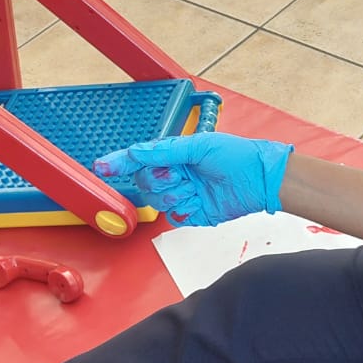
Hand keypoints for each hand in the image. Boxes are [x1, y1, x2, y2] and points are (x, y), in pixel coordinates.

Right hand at [94, 134, 292, 226]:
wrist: (260, 179)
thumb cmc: (235, 156)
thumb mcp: (197, 146)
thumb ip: (163, 151)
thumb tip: (134, 152)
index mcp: (174, 155)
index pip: (140, 160)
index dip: (120, 163)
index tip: (101, 167)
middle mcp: (176, 175)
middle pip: (146, 184)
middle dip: (160, 180)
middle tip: (180, 174)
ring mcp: (184, 195)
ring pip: (159, 202)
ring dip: (175, 195)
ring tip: (195, 187)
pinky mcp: (194, 214)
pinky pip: (175, 217)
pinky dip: (185, 210)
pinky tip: (199, 201)